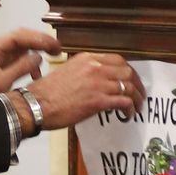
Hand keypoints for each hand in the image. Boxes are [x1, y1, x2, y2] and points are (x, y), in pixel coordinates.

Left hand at [0, 27, 57, 97]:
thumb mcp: (1, 83)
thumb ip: (20, 68)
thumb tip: (39, 57)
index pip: (17, 37)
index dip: (36, 38)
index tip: (52, 44)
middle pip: (21, 36)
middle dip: (40, 40)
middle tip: (57, 48)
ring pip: (22, 44)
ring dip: (38, 48)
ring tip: (54, 54)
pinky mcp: (3, 63)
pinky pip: (21, 56)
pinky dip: (32, 61)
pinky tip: (37, 73)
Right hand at [26, 53, 143, 131]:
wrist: (36, 105)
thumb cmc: (47, 93)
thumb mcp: (67, 72)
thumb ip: (84, 72)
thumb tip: (97, 82)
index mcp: (86, 59)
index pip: (117, 60)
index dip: (128, 71)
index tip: (131, 80)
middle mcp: (94, 68)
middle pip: (127, 71)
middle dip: (137, 84)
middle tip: (139, 94)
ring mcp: (97, 83)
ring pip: (129, 86)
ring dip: (137, 98)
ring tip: (137, 107)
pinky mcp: (98, 101)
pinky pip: (124, 102)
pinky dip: (130, 108)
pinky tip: (128, 115)